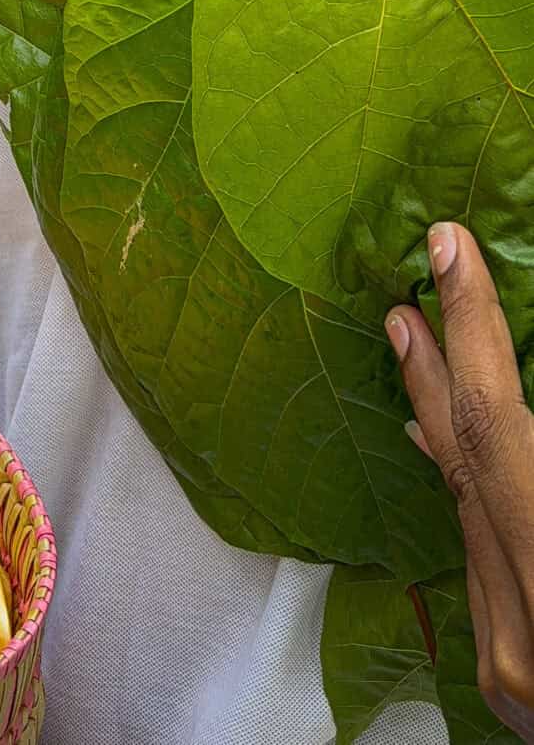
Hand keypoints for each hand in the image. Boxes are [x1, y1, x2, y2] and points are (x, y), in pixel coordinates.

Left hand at [387, 222, 533, 740]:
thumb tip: (532, 381)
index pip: (499, 425)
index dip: (474, 326)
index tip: (449, 248)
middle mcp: (528, 633)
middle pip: (468, 464)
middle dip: (439, 364)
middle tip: (412, 289)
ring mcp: (511, 670)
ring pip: (465, 513)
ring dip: (445, 423)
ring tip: (420, 348)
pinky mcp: (508, 685)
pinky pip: (475, 561)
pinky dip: (468, 493)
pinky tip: (448, 450)